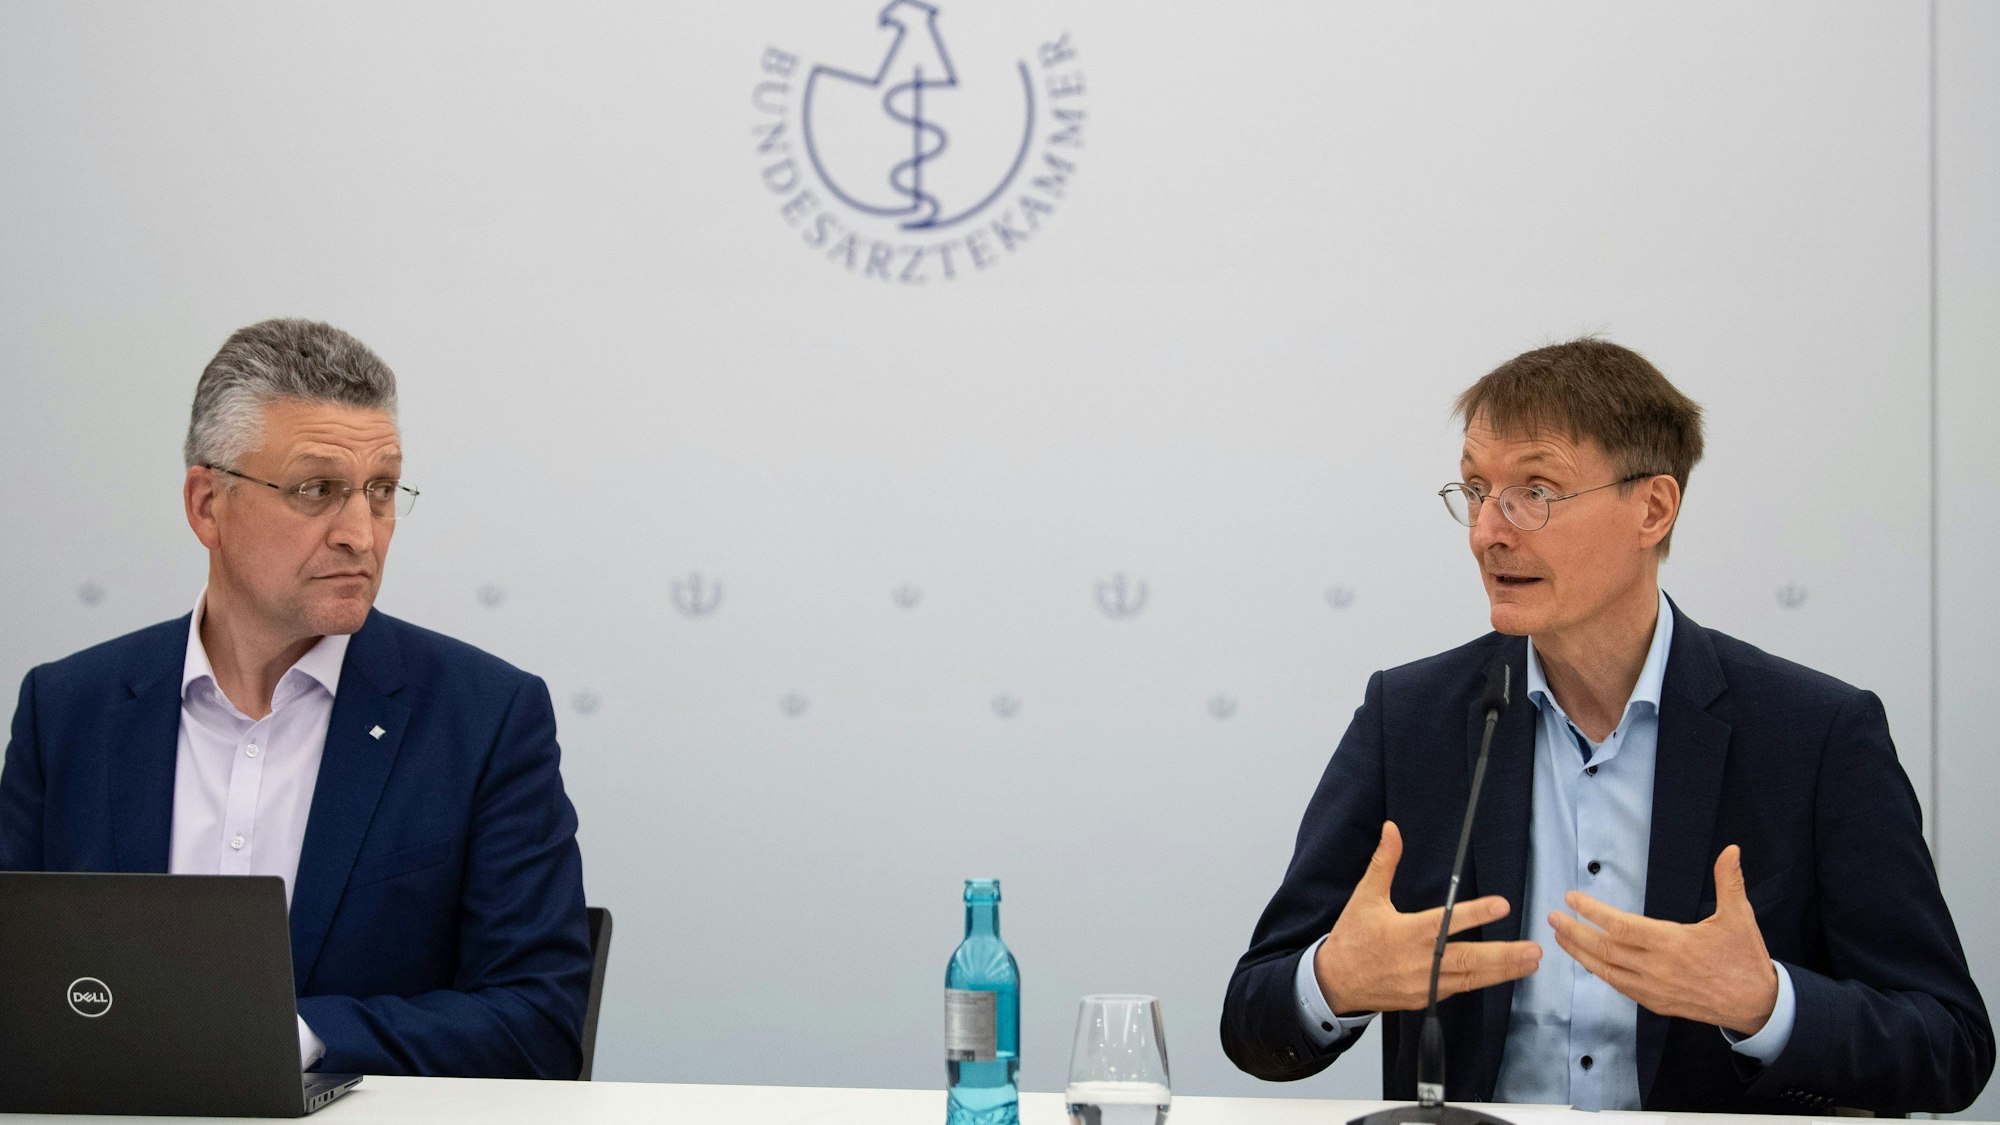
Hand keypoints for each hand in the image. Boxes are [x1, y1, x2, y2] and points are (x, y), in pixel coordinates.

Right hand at [1314, 820, 1542, 1013]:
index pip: (1447, 922)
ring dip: (1502, 971)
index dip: (1476, 913)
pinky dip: (1482, 982)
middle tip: (1533, 949)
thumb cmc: (1352, 937)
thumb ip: (1384, 862)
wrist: (1335, 982)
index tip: (1501, 905)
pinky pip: (1459, 989)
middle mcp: (1419, 962)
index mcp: (1406, 933)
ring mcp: (1424, 984)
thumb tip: (1392, 829)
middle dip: (1504, 955)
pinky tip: (1502, 975)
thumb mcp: (1365, 896)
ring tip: (1530, 963)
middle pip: (1469, 960)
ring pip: (1470, 979)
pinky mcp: (1425, 998)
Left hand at [1548, 844, 1778, 1034]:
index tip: (1571, 899)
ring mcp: (1654, 989)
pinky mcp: (1656, 1003)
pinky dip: (1600, 972)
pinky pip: (1619, 987)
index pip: (1621, 927)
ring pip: (1606, 971)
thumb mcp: (1740, 917)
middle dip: (1574, 932)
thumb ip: (1729, 881)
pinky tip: (1588, 961)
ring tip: (1560, 937)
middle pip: (1604, 949)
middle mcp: (1657, 968)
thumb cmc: (1745, 959)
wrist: (1758, 1005)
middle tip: (1551, 917)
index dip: (1592, 912)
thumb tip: (1731, 849)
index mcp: (1673, 943)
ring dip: (1579, 953)